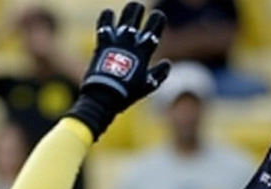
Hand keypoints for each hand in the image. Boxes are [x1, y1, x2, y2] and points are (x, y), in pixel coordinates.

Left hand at [64, 2, 170, 138]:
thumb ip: (159, 74)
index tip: (156, 18)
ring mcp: (117, 39)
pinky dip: (107, 17)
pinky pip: (105, 22)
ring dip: (127, 11)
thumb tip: (167, 64)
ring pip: (124, 14)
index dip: (157, 18)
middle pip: (137, 12)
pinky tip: (108, 15)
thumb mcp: (148, 86)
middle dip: (138, 10)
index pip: (156, 24)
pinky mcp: (103, 41)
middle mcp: (132, 40)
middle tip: (138, 12)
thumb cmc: (126, 93)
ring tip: (128, 10)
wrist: (104, 95)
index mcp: (145, 49)